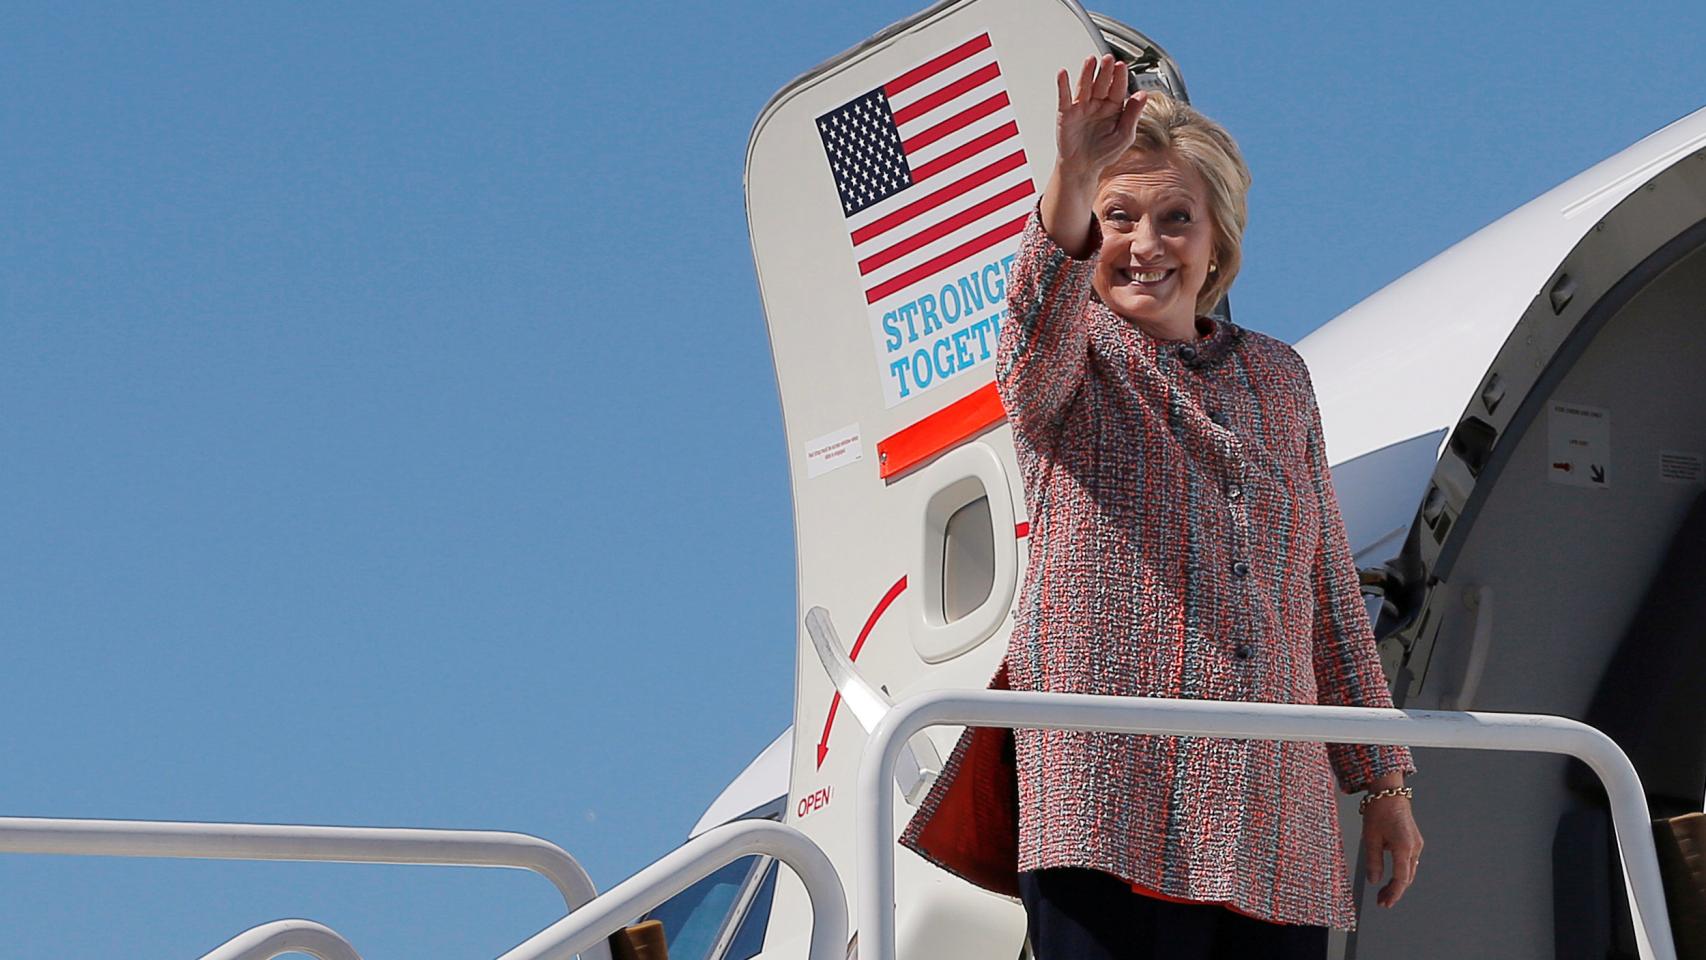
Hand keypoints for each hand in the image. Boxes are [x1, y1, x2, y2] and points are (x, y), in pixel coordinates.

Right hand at [1054, 54, 1146, 184]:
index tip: (1122, 66)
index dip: (1120, 77)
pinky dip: (1063, 85)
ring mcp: (1082, 107)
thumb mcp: (1124, 135)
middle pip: (1102, 83)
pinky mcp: (1067, 113)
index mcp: (1114, 108)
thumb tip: (1142, 95)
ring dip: (1087, 73)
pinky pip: (1065, 97)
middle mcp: (1098, 104)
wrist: (1082, 167)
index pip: (1118, 89)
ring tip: (1090, 60)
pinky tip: (1063, 74)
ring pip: (1085, 86)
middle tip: (1108, 59)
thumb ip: (1133, 115)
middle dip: (1105, 71)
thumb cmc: (1104, 153)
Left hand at [1361, 795, 1422, 907]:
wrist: (1389, 793)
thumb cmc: (1379, 810)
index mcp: (1404, 846)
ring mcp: (1417, 844)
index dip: (1393, 893)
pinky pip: (1409, 861)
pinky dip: (1401, 871)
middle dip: (1395, 891)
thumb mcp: (1370, 837)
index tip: (1385, 903)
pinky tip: (1390, 875)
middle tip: (1382, 901)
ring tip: (1384, 892)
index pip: (1401, 878)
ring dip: (1398, 882)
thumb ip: (1373, 861)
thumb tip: (1374, 881)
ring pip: (1409, 870)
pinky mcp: (1415, 841)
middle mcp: (1414, 847)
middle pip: (1407, 877)